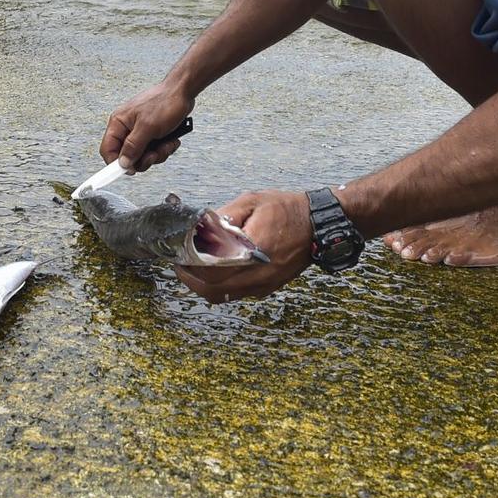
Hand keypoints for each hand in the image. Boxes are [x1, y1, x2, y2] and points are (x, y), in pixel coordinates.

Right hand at [100, 81, 195, 170]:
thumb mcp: (147, 127)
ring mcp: (140, 131)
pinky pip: (154, 150)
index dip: (116, 163)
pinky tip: (171, 140)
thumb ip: (133, 147)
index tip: (130, 171)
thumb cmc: (164, 102)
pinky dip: (164, 148)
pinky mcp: (152, 133)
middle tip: (154, 154)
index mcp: (119, 123)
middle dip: (144, 159)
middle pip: (127, 156)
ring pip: (143, 155)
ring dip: (157, 154)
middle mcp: (127, 128)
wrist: (183, 92)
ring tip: (166, 144)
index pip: (108, 149)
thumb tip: (123, 163)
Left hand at [176, 190, 313, 302]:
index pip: (213, 268)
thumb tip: (200, 227)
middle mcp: (259, 273)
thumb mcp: (252, 202)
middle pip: (213, 289)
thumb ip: (224, 216)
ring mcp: (263, 284)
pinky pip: (236, 293)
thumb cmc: (287, 210)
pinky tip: (213, 271)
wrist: (318, 225)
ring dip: (203, 285)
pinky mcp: (267, 287)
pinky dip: (219, 286)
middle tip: (180, 264)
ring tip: (192, 268)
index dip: (191, 264)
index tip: (179, 255)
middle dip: (191, 279)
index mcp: (254, 251)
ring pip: (223, 295)